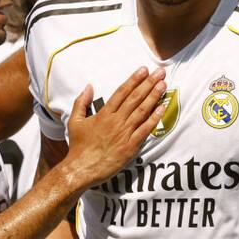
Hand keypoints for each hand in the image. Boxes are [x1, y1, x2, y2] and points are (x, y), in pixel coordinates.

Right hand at [62, 66, 165, 188]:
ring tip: (163, 84)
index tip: (144, 69)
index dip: (134, 79)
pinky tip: (163, 108)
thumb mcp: (74, 121)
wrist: (81, 169)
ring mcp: (124, 133)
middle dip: (149, 83)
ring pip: (142, 111)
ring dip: (154, 96)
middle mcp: (116, 121)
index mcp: (104, 114)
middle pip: (135, 98)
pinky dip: (154, 118)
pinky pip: (145, 130)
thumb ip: (81, 102)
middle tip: (160, 72)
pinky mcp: (130, 147)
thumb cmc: (78, 146)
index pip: (122, 92)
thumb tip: (89, 86)